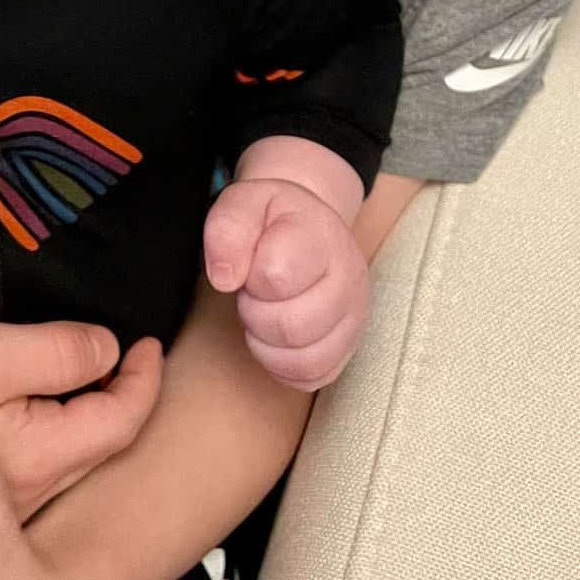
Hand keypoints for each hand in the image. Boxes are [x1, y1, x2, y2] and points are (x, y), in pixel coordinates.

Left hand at [203, 177, 369, 389]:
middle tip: (253, 292)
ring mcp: (355, 315)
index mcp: (321, 234)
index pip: (277, 276)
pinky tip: (275, 337)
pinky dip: (283, 366)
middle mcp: (349, 276)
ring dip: (268, 344)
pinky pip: (312, 377)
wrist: (305, 225)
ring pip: (305, 361)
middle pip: (291, 327)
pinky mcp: (349, 346)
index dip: (250, 276)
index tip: (251, 264)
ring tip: (265, 312)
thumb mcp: (242, 202)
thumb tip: (225, 278)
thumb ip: (228, 229)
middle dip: (255, 314)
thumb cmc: (272, 218)